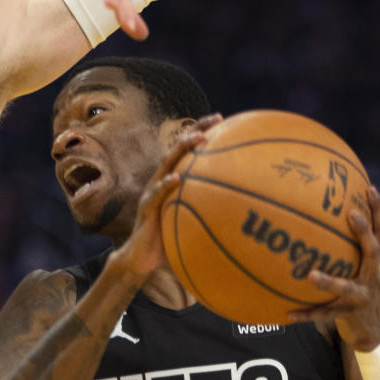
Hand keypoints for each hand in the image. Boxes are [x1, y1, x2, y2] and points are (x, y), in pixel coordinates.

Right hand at [115, 116, 222, 279]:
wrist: (140, 260)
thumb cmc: (168, 243)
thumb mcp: (190, 226)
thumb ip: (208, 218)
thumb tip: (239, 221)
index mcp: (172, 182)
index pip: (188, 153)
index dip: (203, 133)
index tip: (222, 121)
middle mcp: (162, 181)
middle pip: (178, 148)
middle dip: (197, 130)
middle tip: (217, 119)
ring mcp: (152, 193)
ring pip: (167, 164)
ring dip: (182, 148)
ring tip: (198, 138)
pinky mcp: (146, 208)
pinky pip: (157, 195)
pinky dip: (166, 185)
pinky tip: (176, 179)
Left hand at [288, 184, 379, 349]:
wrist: (376, 326)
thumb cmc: (365, 286)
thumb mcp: (368, 264)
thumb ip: (356, 243)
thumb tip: (332, 210)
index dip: (378, 208)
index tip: (369, 187)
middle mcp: (376, 274)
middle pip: (373, 250)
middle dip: (364, 231)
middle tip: (351, 214)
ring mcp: (364, 295)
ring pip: (346, 288)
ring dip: (329, 282)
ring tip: (311, 275)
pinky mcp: (349, 314)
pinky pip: (325, 314)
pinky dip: (306, 313)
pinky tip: (287, 312)